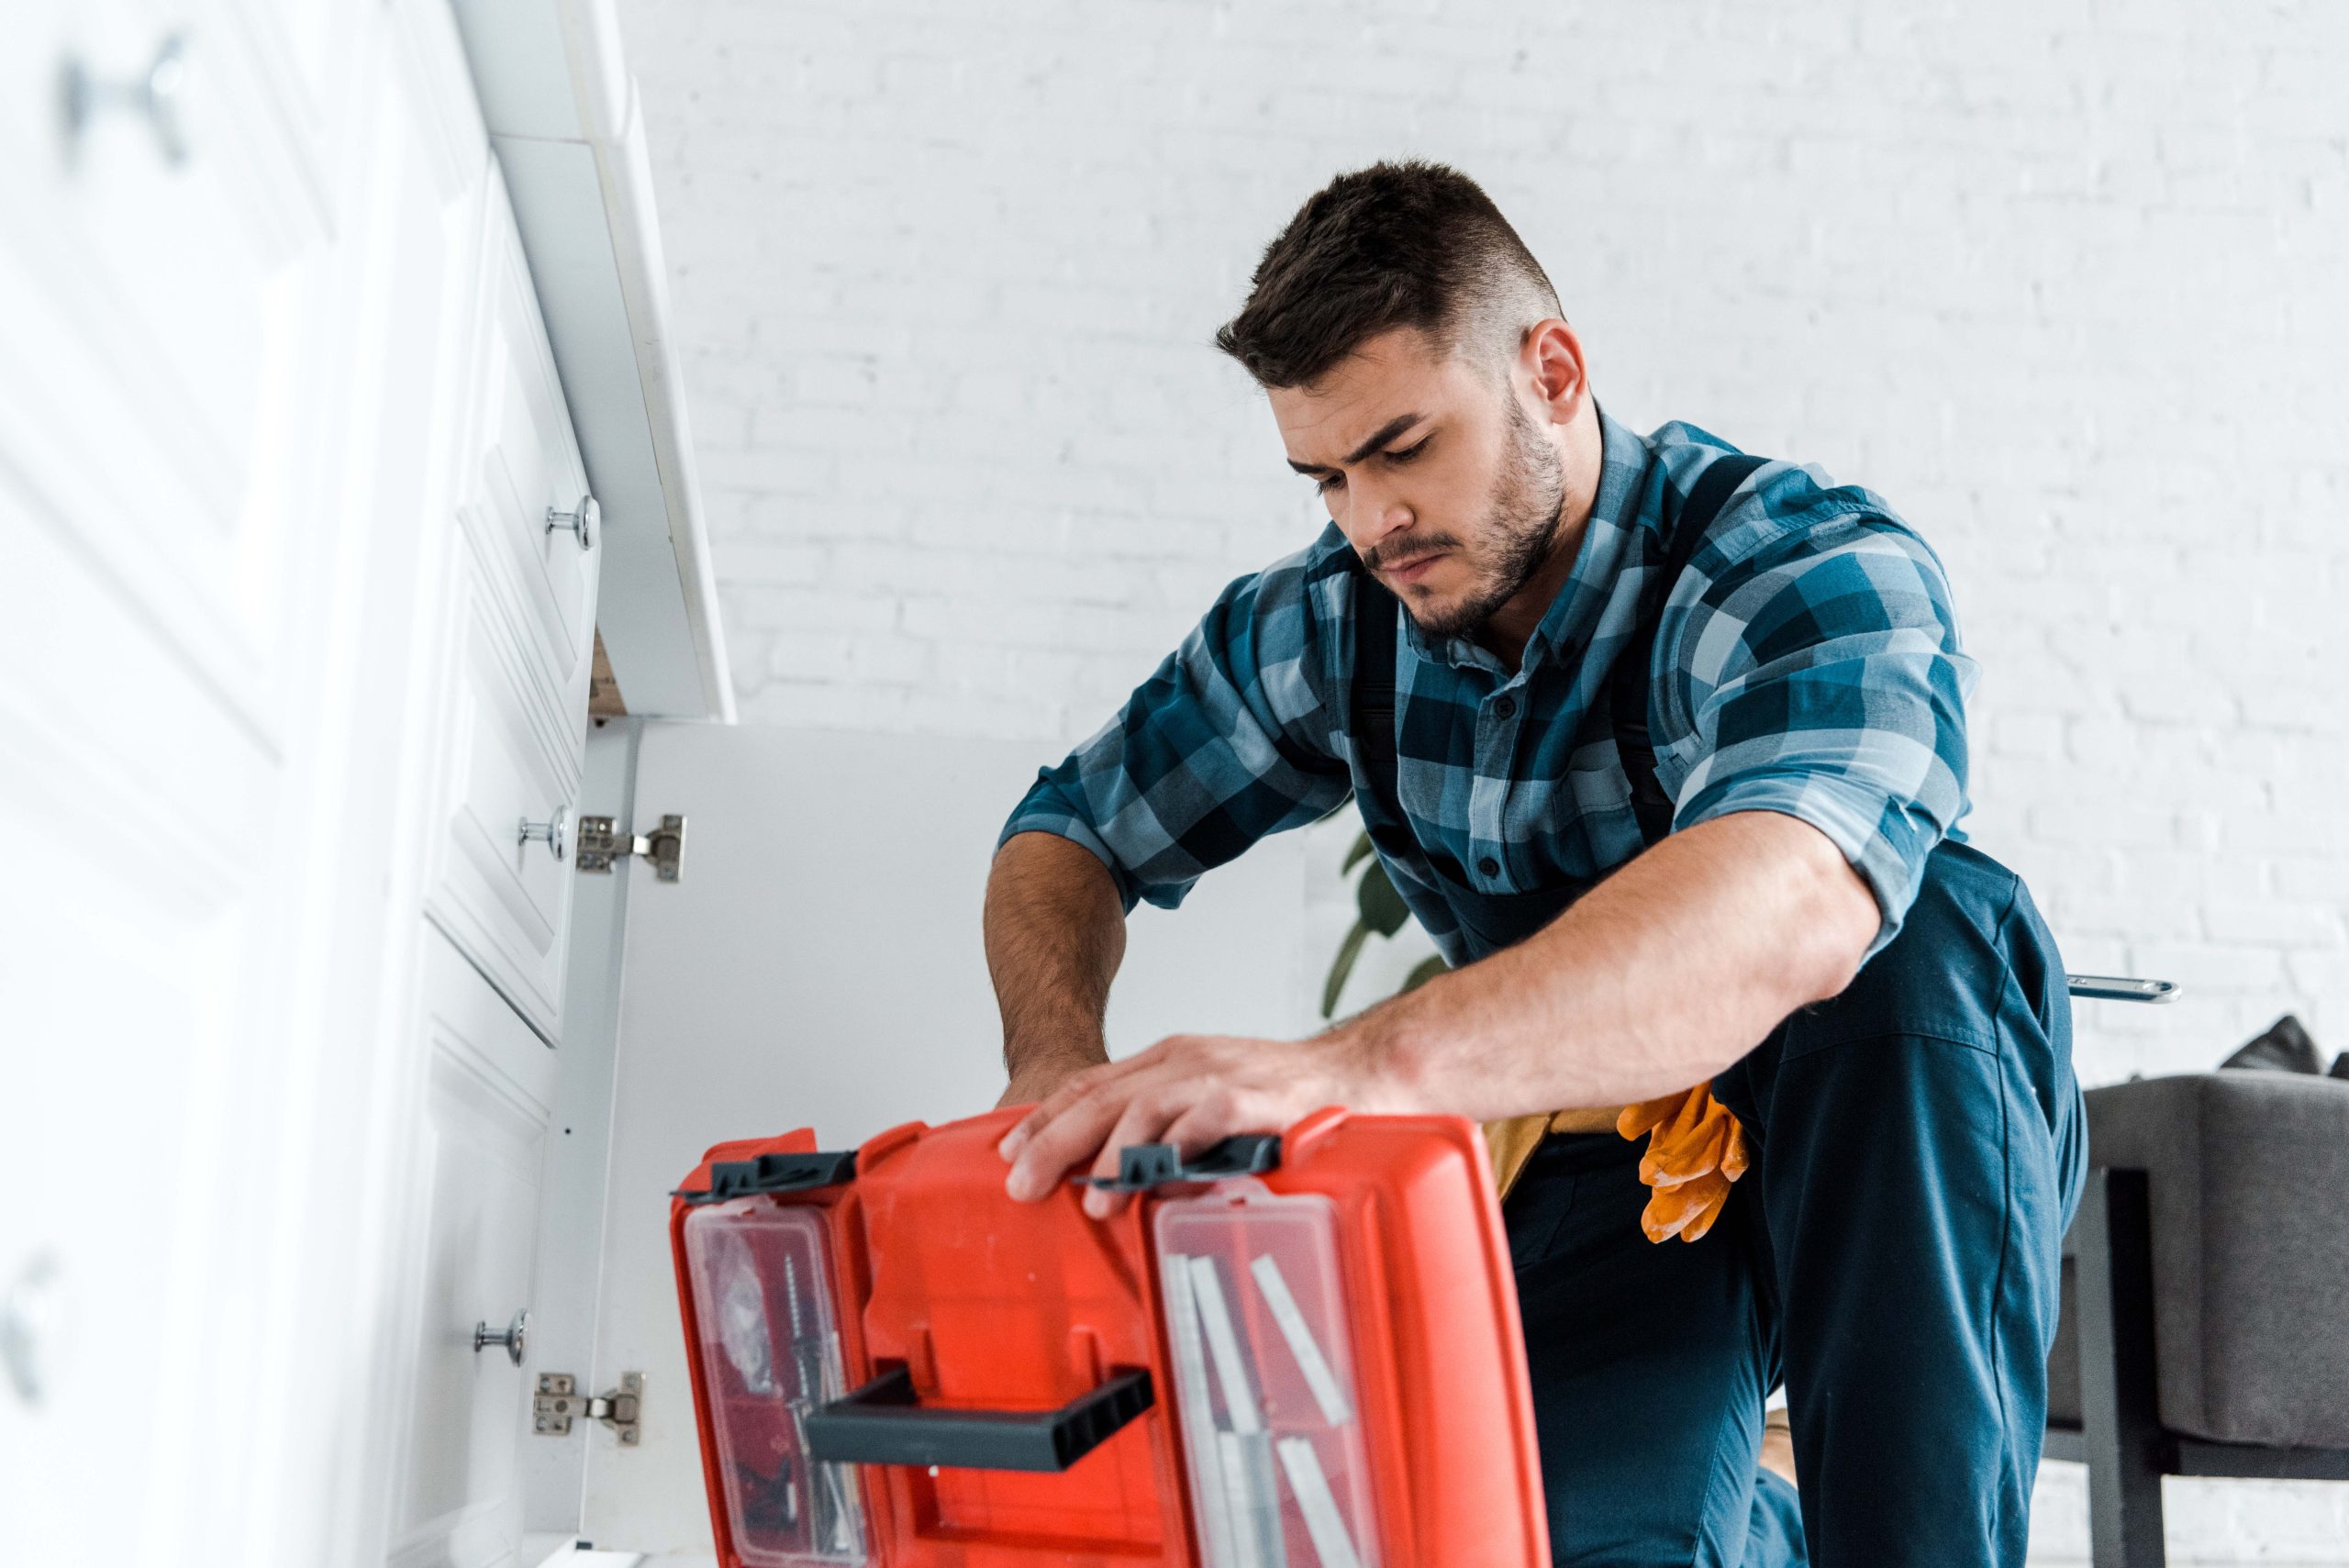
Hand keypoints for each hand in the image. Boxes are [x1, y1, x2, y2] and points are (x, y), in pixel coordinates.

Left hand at [997, 1030, 1401, 1218]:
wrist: (1365, 1073)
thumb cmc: (1288, 1098)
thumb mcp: (1211, 1101)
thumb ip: (1167, 1126)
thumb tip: (1115, 1175)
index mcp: (1170, 1060)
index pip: (1090, 1085)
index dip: (1044, 1119)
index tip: (1007, 1153)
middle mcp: (1186, 1061)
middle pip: (1102, 1098)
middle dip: (1053, 1142)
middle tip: (1021, 1185)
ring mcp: (1220, 1075)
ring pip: (1144, 1108)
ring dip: (1109, 1156)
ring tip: (1091, 1202)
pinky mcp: (1256, 1098)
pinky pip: (1205, 1117)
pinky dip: (1175, 1146)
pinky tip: (1155, 1177)